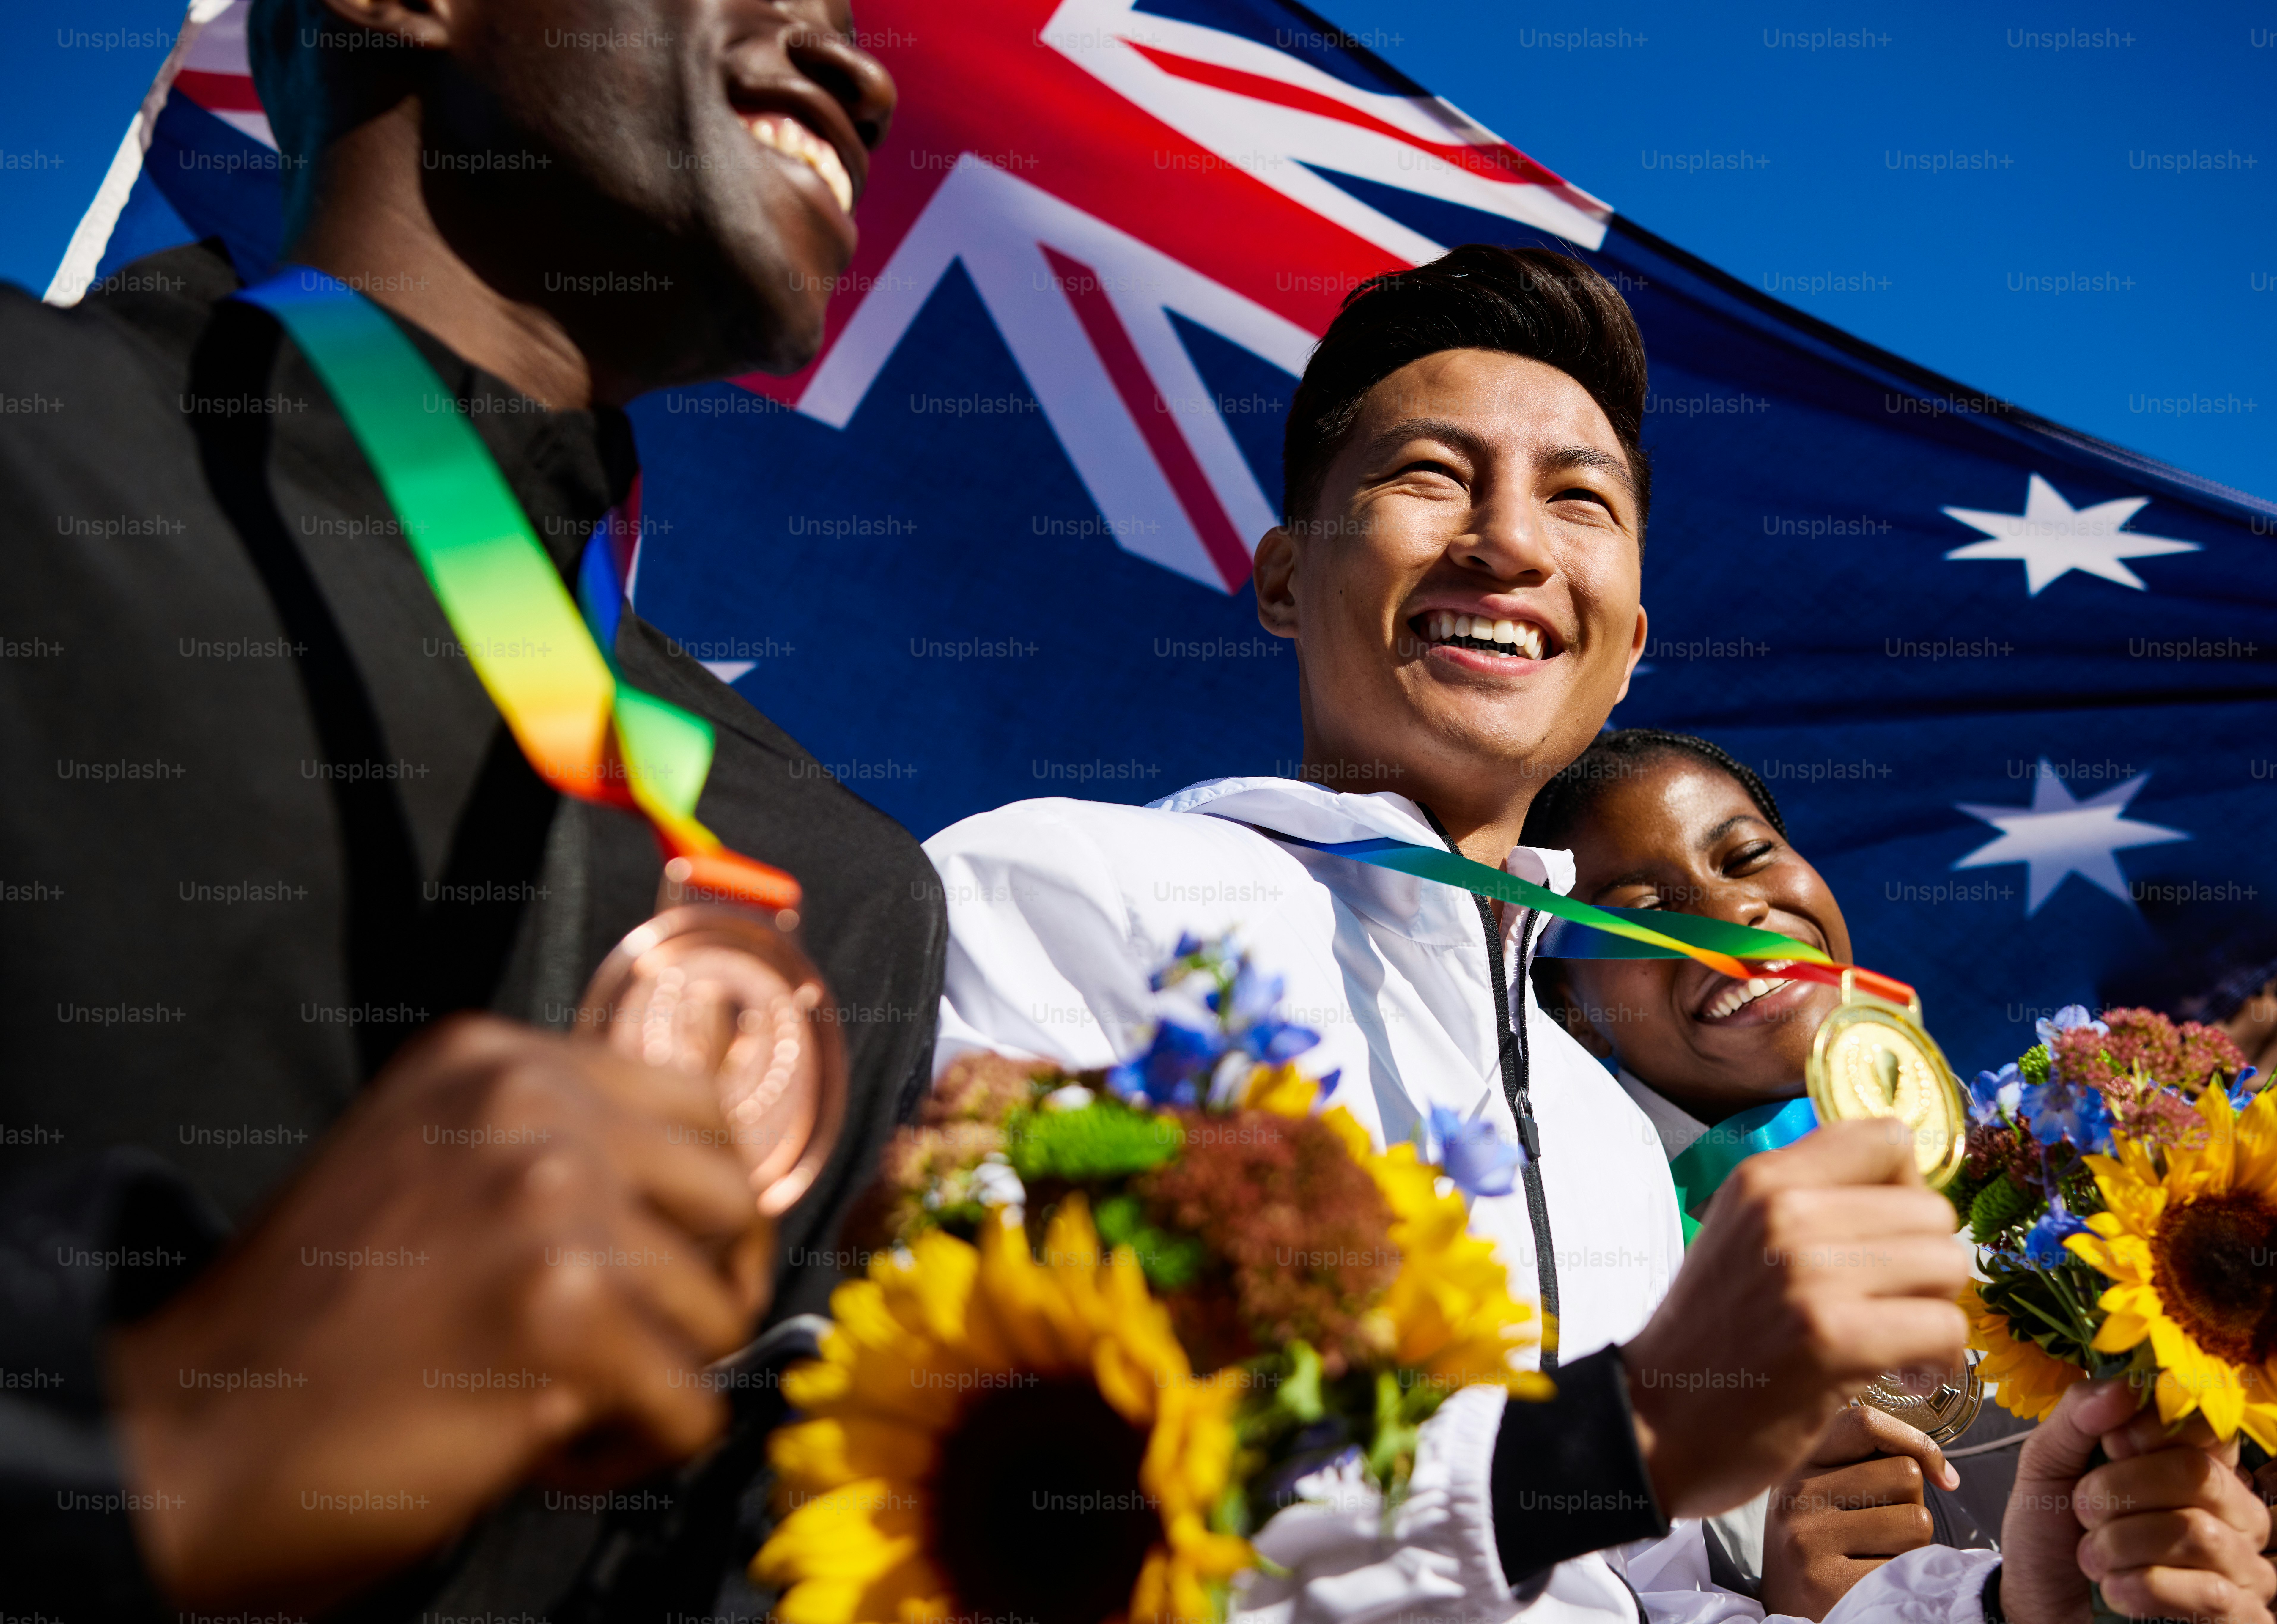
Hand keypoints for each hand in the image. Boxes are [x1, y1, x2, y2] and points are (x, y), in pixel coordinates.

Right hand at [108, 1015, 774, 1611]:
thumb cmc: (313, 1325)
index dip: (703, 1206)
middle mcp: (529, 1110)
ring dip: (662, 1380)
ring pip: (720, 1311)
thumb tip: (697, 1207)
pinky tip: (553, 1451)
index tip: (672, 1266)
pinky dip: (639, 1452)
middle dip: (708, 1288)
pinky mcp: (564, 1317)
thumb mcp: (433, 1168)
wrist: (192, 1431)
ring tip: (566, 1405)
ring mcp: (550, 1205)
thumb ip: (554, 1153)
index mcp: (496, 1062)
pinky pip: (695, 1406)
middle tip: (643, 1347)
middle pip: (732, 1197)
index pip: (698, 1107)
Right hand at [1621, 1118, 1968, 1518]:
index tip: (1887, 1238)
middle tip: (1895, 1306)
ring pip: (1948, 1267)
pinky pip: (1944, 1329)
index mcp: (1764, 1178)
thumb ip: (1815, 1199)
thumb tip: (1912, 1191)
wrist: (1659, 1419)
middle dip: (1927, 1265)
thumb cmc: (1714, 1331)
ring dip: (1937, 1312)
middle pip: (1932, 1212)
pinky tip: (1904, 1377)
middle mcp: (1786, 1212)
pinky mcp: (1834, 1339)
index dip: (1907, 1190)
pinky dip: (1939, 1361)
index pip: (1887, 1139)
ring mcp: (1809, 1274)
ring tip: (1900, 1341)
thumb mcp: (1746, 1234)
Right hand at [1760, 1404, 1955, 1618]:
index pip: (1865, 1422)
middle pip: (1905, 1473)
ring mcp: (1806, 1538)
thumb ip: (1866, 1463)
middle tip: (1879, 1533)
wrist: (1789, 1611)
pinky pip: (1907, 1565)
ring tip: (1875, 1557)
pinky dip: (1905, 1577)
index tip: (1937, 1474)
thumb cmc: (1823, 1548)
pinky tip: (1873, 1582)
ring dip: (1912, 1545)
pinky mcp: (1825, 1582)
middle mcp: (1795, 1494)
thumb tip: (1944, 1474)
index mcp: (1796, 1463)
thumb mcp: (1826, 1492)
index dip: (1916, 1442)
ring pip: (1916, 1519)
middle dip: (1910, 1505)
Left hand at [2001, 1378, 2274, 1623]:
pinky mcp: (2238, 1616)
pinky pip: (2205, 1592)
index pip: (2204, 1426)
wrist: (2042, 1607)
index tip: (2110, 1444)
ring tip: (2091, 1557)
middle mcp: (2232, 1512)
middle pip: (2196, 1474)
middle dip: (2120, 1489)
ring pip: (2197, 1532)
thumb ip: (2077, 1417)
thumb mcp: (2047, 1465)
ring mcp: (2243, 1567)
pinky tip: (2115, 1591)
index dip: (2153, 1428)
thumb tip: (2122, 1387)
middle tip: (2083, 1512)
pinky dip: (2141, 1588)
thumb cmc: (2053, 1535)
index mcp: (2194, 1465)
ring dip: (2121, 1543)